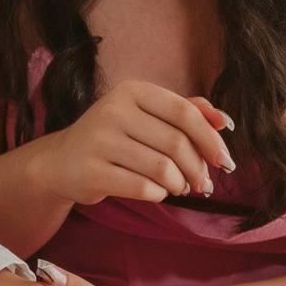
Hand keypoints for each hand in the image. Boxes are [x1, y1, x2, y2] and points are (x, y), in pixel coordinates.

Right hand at [23, 80, 236, 206]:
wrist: (61, 162)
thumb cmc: (113, 138)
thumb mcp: (145, 116)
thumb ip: (185, 112)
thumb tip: (223, 121)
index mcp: (131, 90)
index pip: (184, 112)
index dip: (210, 138)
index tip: (224, 159)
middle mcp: (113, 111)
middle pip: (176, 143)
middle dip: (198, 168)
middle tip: (204, 183)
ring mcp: (99, 141)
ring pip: (163, 169)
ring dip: (180, 184)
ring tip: (179, 187)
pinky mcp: (92, 172)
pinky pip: (143, 188)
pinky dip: (159, 194)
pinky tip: (158, 193)